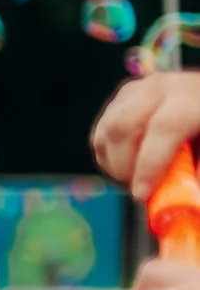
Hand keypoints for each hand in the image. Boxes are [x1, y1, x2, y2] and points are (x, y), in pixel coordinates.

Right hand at [92, 75, 199, 200]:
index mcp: (193, 96)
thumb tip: (184, 202)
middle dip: (125, 166)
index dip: (150, 165)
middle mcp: (161, 87)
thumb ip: (198, 171)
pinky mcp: (119, 101)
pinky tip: (130, 167)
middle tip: (138, 191)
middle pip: (124, 126)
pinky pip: (100, 134)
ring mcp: (136, 91)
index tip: (142, 194)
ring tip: (137, 180)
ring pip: (107, 132)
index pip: (164, 127)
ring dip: (116, 165)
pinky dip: (109, 158)